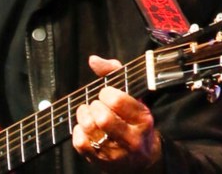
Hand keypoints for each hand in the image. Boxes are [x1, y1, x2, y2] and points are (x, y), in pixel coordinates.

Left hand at [72, 55, 162, 172]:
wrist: (142, 160)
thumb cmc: (134, 120)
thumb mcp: (133, 95)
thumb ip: (114, 73)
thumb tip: (93, 60)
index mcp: (143, 119)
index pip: (118, 101)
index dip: (106, 93)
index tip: (106, 93)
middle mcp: (133, 139)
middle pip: (103, 118)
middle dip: (94, 106)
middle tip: (96, 105)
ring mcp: (117, 153)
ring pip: (90, 130)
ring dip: (83, 116)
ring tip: (88, 113)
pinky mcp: (102, 162)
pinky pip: (80, 143)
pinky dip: (78, 131)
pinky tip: (84, 127)